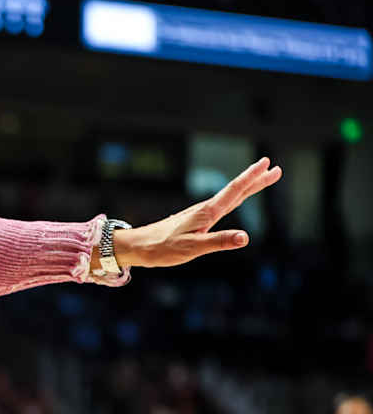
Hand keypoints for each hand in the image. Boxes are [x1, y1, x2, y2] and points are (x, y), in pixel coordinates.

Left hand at [113, 157, 281, 267]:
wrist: (140, 246)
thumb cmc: (163, 248)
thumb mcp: (193, 248)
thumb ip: (219, 242)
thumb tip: (245, 237)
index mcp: (207, 213)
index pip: (235, 191)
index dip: (252, 178)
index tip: (268, 165)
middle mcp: (205, 209)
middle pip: (236, 191)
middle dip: (256, 179)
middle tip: (275, 169)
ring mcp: (200, 213)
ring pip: (229, 197)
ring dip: (247, 187)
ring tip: (261, 180)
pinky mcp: (195, 219)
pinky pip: (221, 205)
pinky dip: (235, 197)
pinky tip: (234, 199)